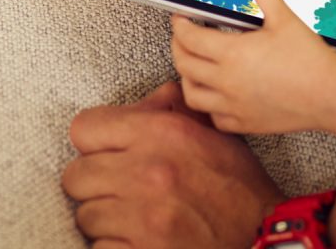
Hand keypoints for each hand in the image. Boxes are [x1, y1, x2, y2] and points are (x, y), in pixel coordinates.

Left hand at [64, 81, 281, 248]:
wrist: (259, 237)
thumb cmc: (236, 186)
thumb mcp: (211, 133)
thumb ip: (172, 109)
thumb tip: (144, 100)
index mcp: (163, 133)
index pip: (84, 128)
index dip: (94, 142)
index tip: (106, 153)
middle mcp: (148, 171)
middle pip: (76, 174)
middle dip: (95, 184)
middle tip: (119, 190)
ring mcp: (142, 217)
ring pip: (85, 215)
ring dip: (104, 219)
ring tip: (132, 217)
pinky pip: (98, 247)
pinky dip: (113, 246)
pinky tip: (136, 239)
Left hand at [172, 0, 335, 134]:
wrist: (329, 94)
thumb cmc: (309, 58)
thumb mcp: (284, 18)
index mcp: (232, 53)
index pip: (190, 38)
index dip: (180, 26)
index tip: (180, 20)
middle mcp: (226, 82)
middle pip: (184, 65)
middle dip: (178, 47)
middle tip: (182, 38)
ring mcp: (233, 105)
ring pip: (193, 95)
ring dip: (187, 78)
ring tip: (193, 67)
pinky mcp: (244, 122)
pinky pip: (214, 118)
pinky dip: (209, 106)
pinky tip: (217, 95)